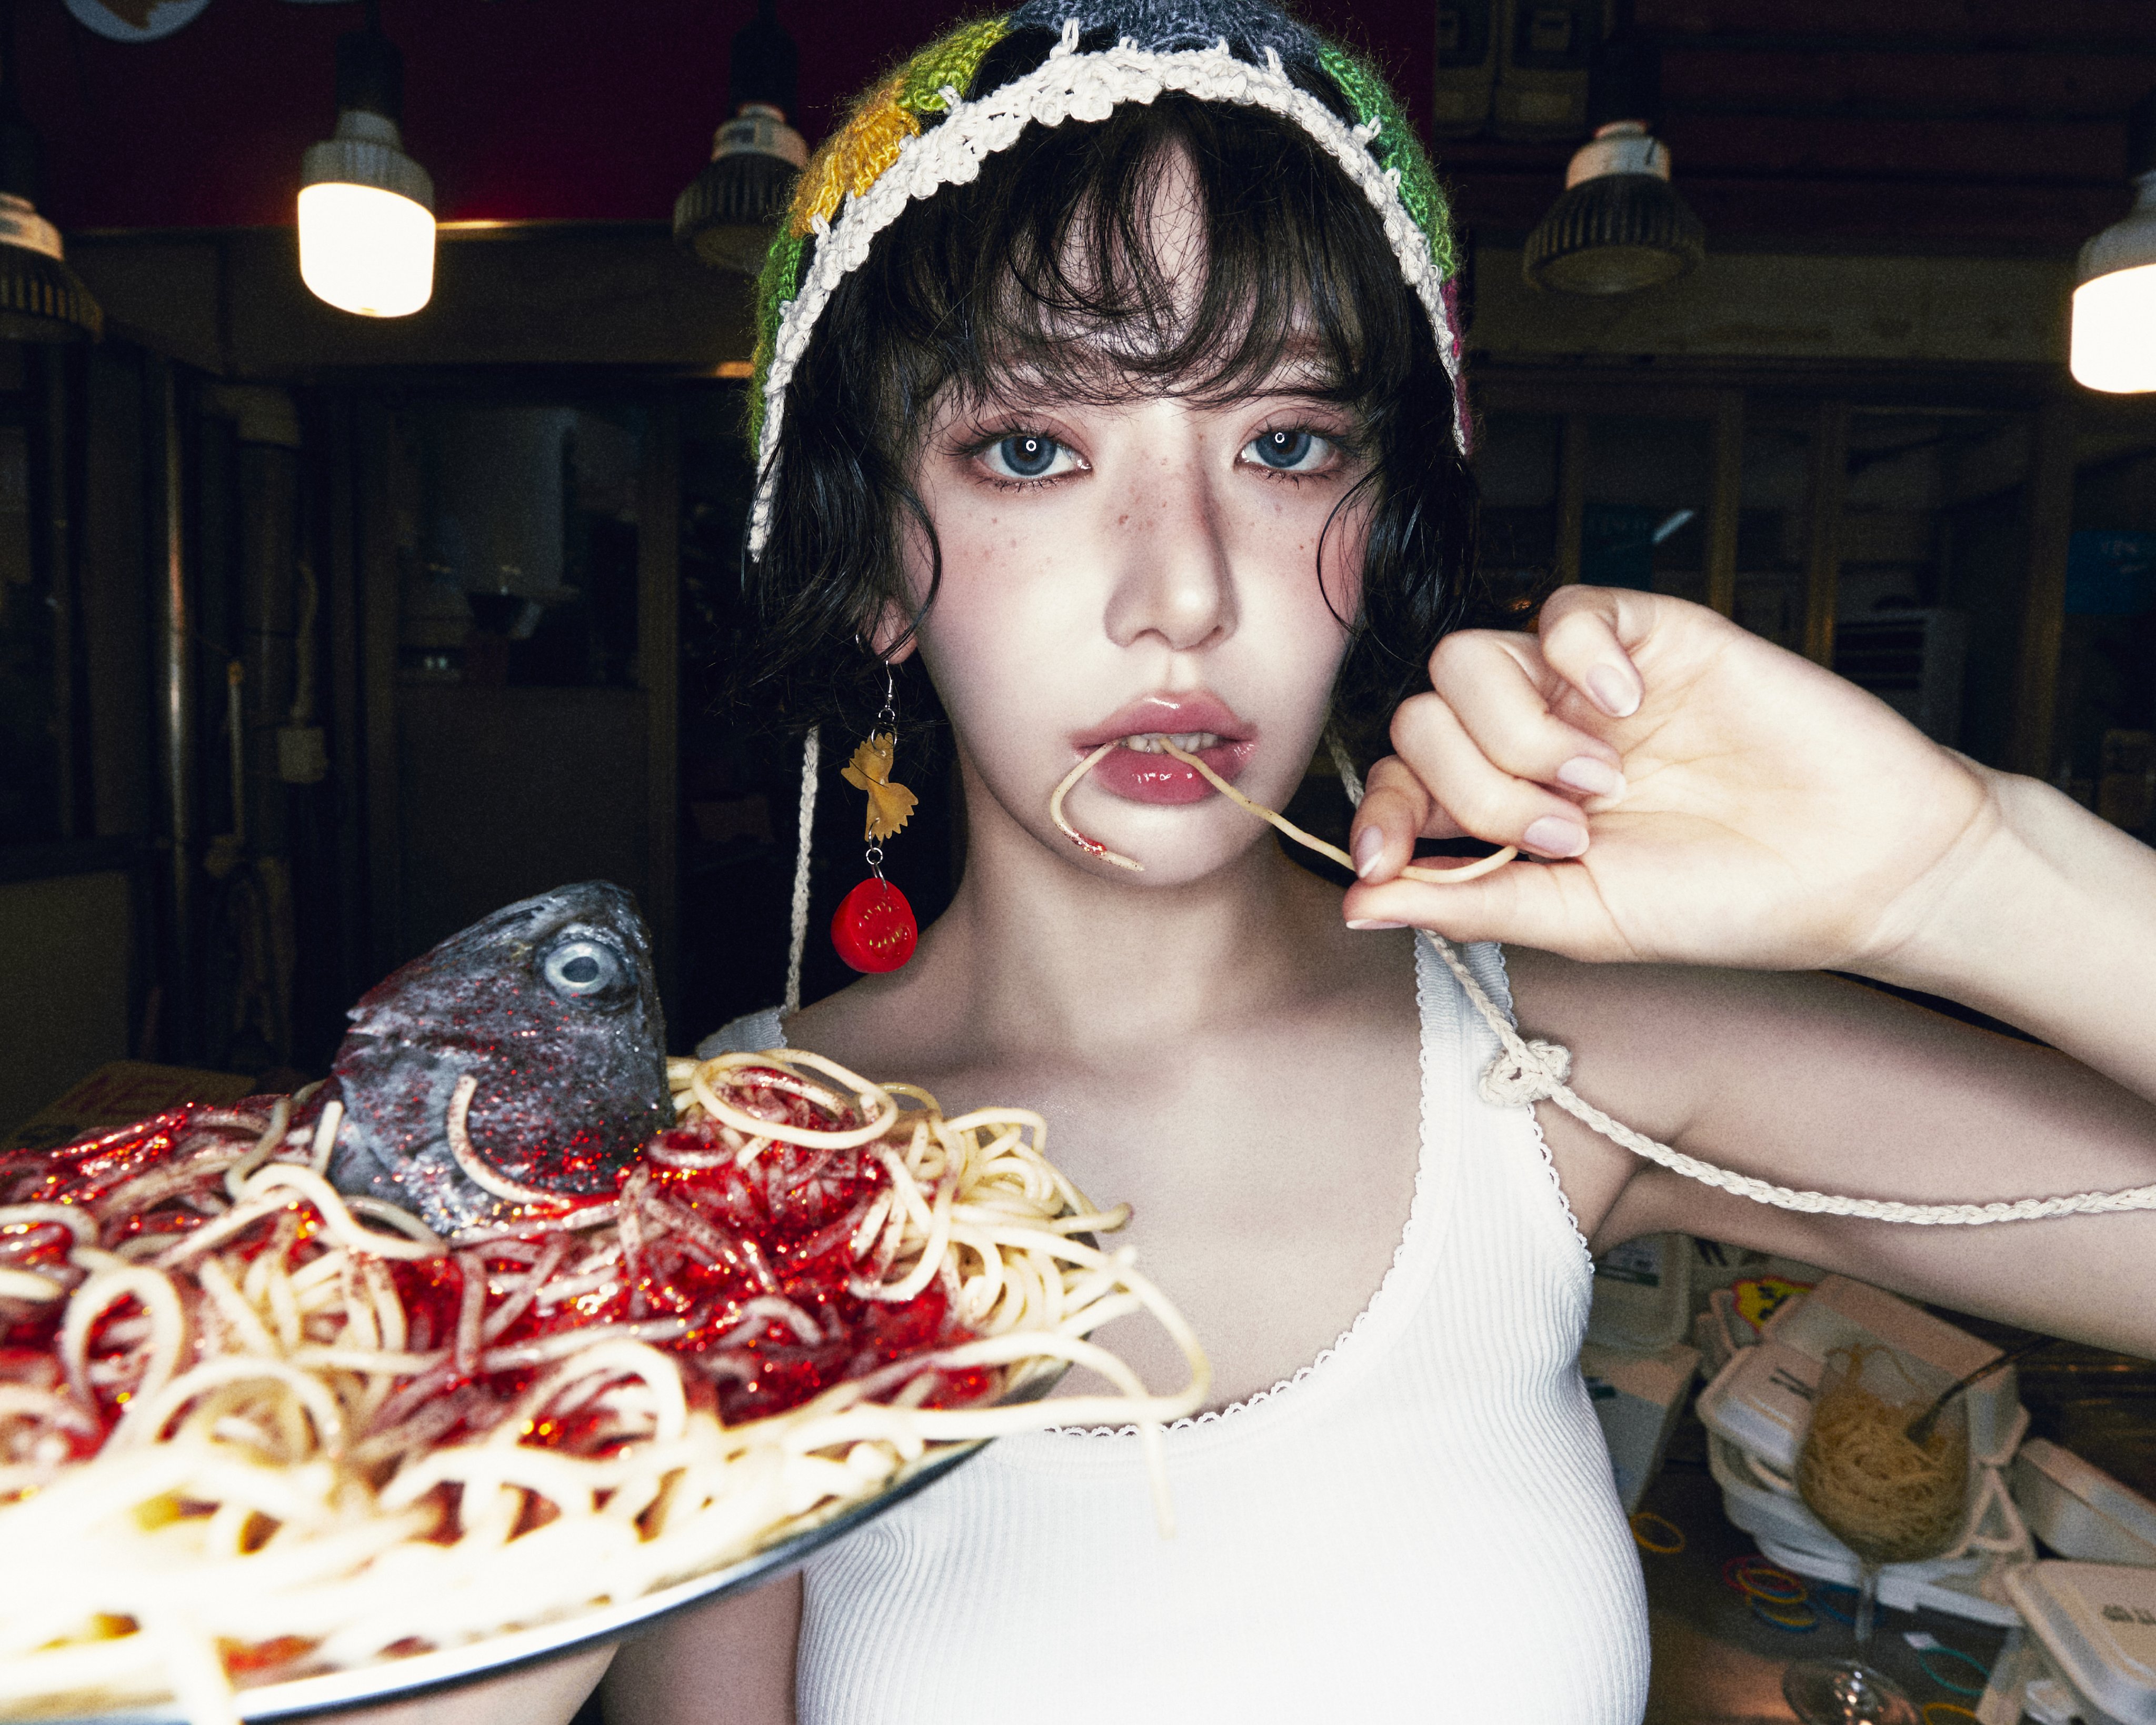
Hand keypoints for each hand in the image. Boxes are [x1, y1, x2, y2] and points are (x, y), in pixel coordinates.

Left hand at [1341, 587, 1998, 972]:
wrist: (1859, 869)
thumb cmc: (1728, 902)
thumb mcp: (1580, 921)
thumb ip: (1469, 904)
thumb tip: (1358, 906)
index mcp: (1509, 808)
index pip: (1402, 783)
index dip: (1379, 811)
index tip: (1385, 856)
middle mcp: (1534, 738)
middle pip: (1423, 717)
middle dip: (1480, 786)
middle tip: (1569, 832)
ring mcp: (1586, 686)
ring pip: (1470, 657)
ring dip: (1521, 732)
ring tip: (1606, 782)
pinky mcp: (1649, 635)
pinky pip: (1564, 609)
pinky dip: (1581, 657)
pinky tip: (1635, 707)